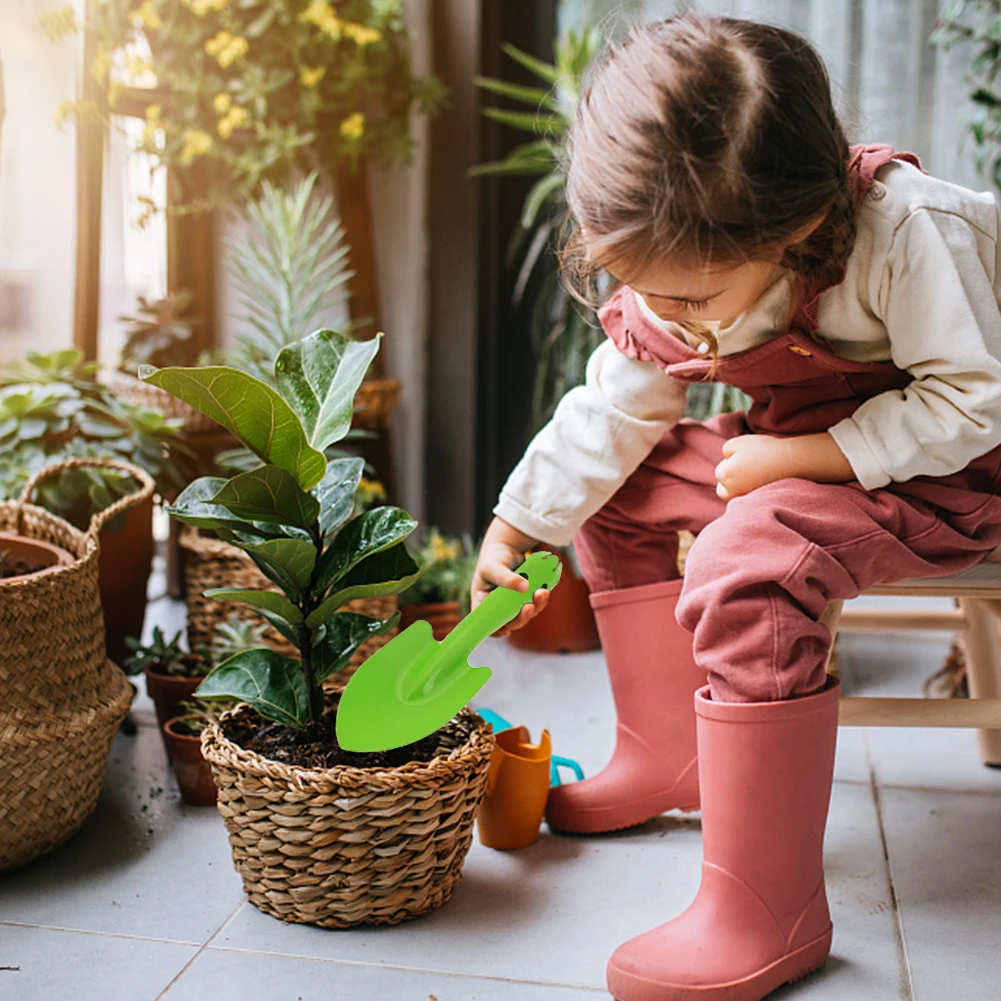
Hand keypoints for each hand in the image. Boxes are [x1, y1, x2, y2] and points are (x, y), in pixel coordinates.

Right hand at [471, 517, 550, 636]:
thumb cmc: (494, 558)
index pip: (485, 620)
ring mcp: (513, 604)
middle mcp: (498, 606)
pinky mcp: (526, 598)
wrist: (508, 547)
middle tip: (529, 607)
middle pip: (509, 621)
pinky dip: (540, 600)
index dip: (494, 629)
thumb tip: (525, 587)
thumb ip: (506, 578)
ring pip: (524, 614)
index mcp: (483, 601)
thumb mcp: (494, 566)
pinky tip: (545, 591)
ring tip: (542, 593)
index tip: (506, 631)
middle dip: (521, 617)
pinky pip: (534, 604)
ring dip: (535, 607)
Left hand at [715, 432, 854, 499]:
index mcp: (724, 475)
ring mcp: (746, 500)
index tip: (746, 457)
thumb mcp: (737, 443)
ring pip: (737, 495)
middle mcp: (732, 492)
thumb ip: (725, 452)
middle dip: (731, 480)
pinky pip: (749, 500)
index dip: (731, 462)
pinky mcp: (759, 504)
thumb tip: (726, 462)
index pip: (720, 471)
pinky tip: (765, 482)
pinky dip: (754, 492)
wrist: (792, 461)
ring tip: (758, 475)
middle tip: (749, 468)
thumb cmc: (764, 449)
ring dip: (742, 487)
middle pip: (724, 489)